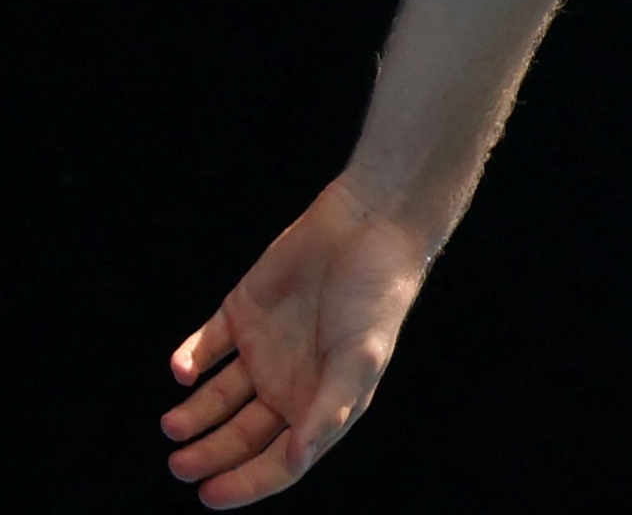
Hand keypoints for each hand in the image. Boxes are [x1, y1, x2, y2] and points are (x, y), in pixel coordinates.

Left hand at [163, 177, 432, 506]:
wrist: (368, 225)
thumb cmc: (376, 297)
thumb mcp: (359, 359)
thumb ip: (327, 411)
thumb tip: (295, 459)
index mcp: (320, 401)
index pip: (279, 458)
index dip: (246, 482)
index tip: (210, 495)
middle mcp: (290, 382)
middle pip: (240, 435)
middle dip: (210, 455)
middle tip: (181, 465)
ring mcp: (263, 349)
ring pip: (216, 398)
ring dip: (192, 416)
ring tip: (173, 427)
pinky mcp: (241, 314)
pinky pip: (205, 347)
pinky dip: (189, 361)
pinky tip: (183, 370)